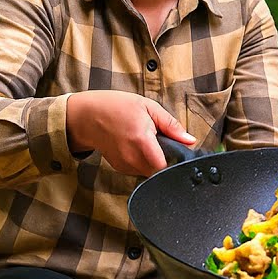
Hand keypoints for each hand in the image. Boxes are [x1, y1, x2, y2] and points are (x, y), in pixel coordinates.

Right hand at [66, 90, 195, 176]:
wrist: (87, 116)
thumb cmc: (116, 107)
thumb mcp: (148, 107)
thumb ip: (171, 125)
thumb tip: (190, 140)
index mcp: (141, 140)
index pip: (165, 166)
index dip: (176, 161)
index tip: (180, 153)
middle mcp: (132, 157)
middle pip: (160, 170)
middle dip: (166, 159)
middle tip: (164, 143)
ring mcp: (125, 165)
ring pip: (150, 172)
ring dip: (155, 161)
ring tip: (149, 143)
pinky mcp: (120, 168)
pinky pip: (140, 170)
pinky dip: (144, 162)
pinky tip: (139, 148)